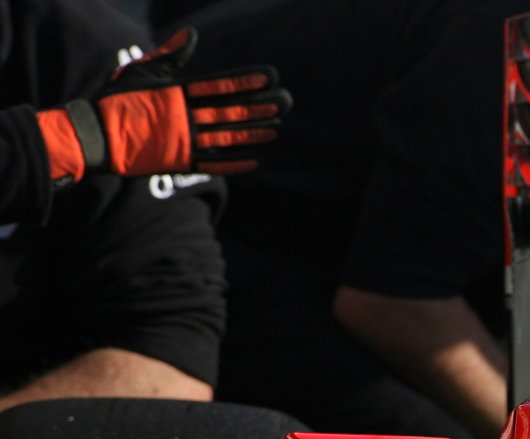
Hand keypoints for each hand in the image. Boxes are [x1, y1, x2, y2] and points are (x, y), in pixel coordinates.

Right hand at [37, 27, 291, 181]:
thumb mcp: (141, 71)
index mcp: (176, 93)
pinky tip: (256, 160)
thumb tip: (193, 35)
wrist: (94, 137)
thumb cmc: (116, 100)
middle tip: (286, 102)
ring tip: (277, 129)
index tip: (270, 76)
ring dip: (253, 133)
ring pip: (227, 137)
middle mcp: (184, 117)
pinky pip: (213, 164)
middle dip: (260, 106)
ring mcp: (183, 141)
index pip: (219, 85)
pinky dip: (234, 163)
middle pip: (230, 111)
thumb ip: (170, 56)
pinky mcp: (179, 162)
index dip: (245, 81)